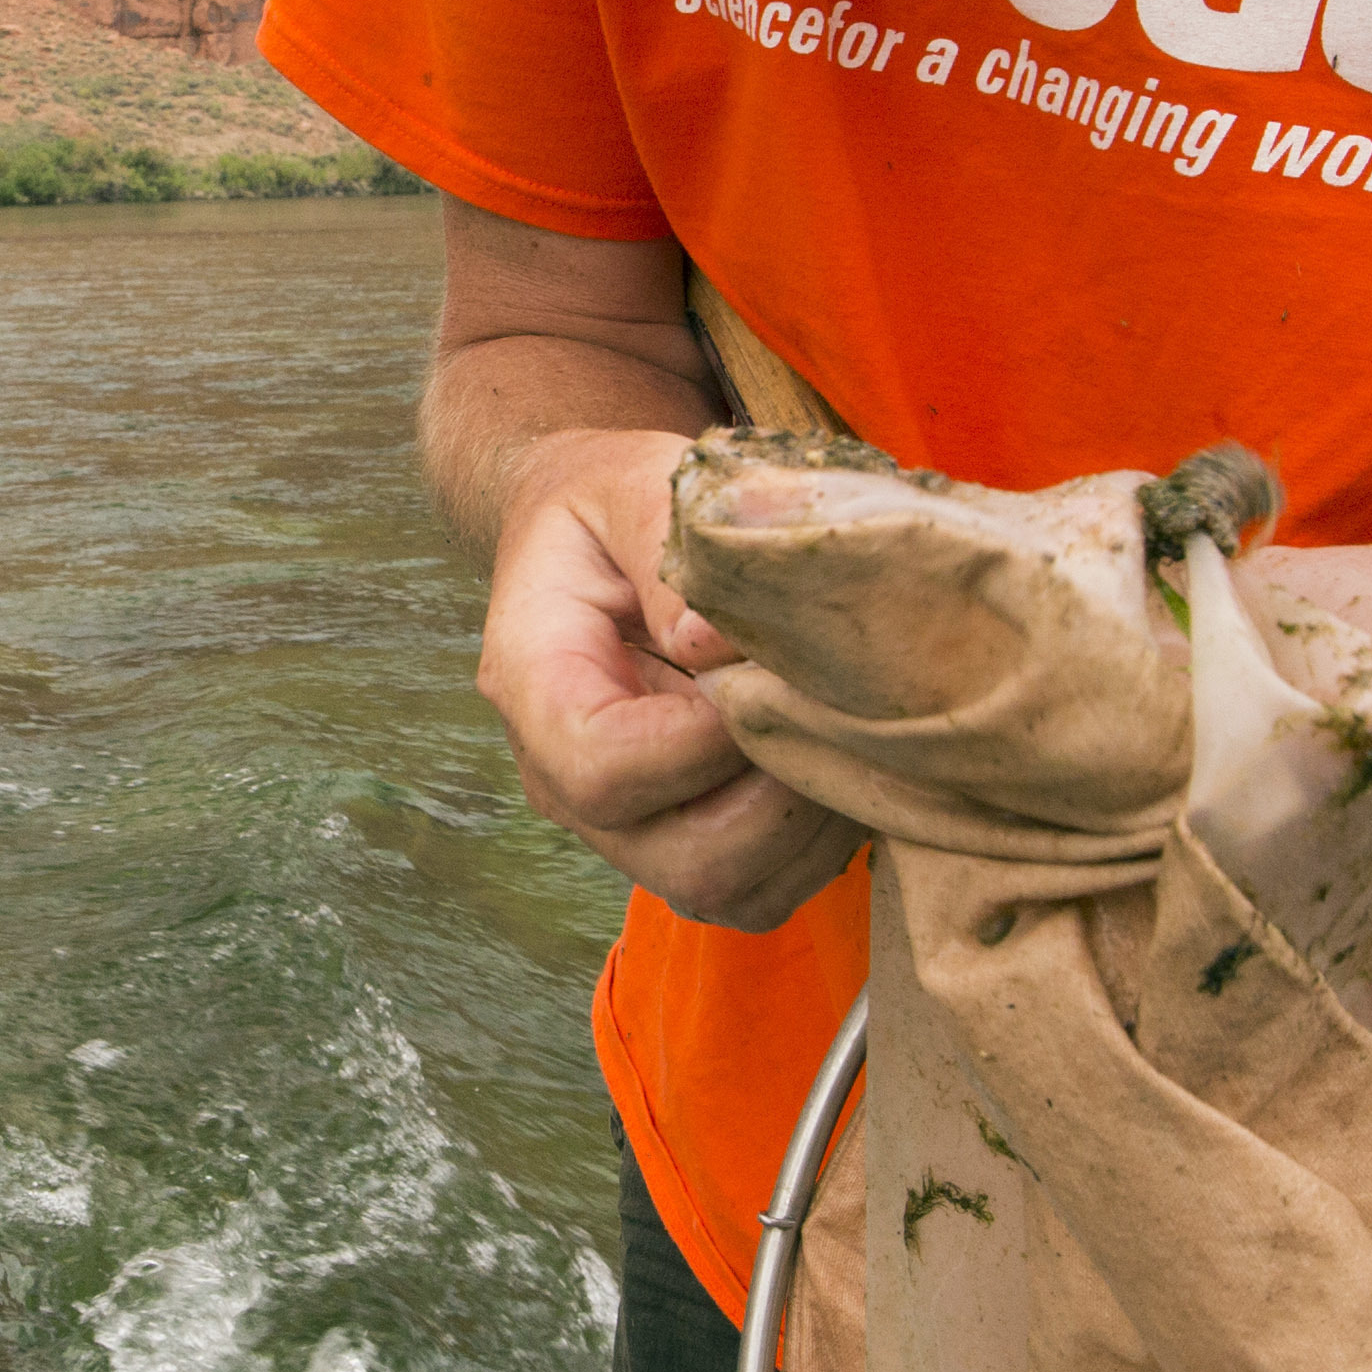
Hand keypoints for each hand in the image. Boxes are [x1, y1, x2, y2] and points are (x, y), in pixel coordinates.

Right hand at [474, 426, 866, 932]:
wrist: (596, 541)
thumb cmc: (613, 507)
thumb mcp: (630, 481)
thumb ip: (667, 541)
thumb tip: (717, 643)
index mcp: (534, 685)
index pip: (605, 767)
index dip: (707, 740)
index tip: (766, 669)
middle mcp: (567, 781)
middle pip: (685, 860)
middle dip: (785, 795)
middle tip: (827, 704)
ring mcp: (626, 829)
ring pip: (734, 889)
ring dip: (813, 820)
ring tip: (838, 724)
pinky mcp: (684, 846)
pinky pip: (764, 891)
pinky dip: (818, 839)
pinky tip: (828, 752)